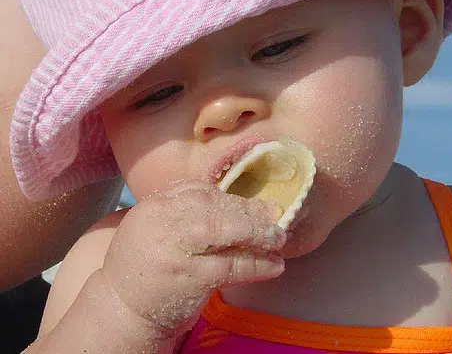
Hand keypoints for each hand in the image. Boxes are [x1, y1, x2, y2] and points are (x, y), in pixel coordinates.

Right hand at [101, 180, 285, 336]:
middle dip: (248, 209)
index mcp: (153, 207)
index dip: (228, 196)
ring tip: (279, 238)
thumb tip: (230, 203)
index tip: (250, 204)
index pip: (196, 190)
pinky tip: (275, 265)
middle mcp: (161, 222)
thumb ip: (181, 212)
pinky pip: (231, 266)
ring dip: (257, 233)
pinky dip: (257, 264)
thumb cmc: (145, 269)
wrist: (121, 310)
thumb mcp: (153, 230)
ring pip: (224, 230)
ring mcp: (175, 249)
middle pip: (213, 205)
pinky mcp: (189, 278)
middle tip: (274, 215)